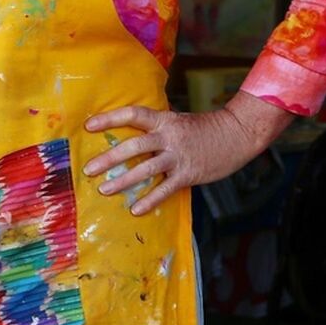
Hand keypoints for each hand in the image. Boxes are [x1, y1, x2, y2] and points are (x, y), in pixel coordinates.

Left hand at [82, 96, 293, 216]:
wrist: (236, 135)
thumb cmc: (204, 129)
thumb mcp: (178, 122)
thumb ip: (157, 130)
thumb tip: (129, 140)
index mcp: (164, 120)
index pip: (133, 114)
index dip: (110, 118)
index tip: (89, 126)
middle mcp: (169, 136)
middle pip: (134, 145)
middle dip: (109, 157)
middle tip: (89, 168)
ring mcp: (178, 156)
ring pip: (146, 168)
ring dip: (123, 180)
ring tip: (105, 190)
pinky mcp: (188, 174)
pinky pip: (165, 189)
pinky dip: (150, 200)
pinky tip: (136, 210)